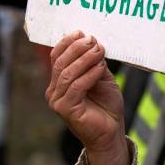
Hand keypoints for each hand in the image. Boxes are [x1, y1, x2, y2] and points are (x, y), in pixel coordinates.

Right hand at [47, 31, 129, 164]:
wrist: (111, 132)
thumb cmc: (106, 106)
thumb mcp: (101, 78)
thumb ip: (94, 63)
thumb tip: (94, 43)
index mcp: (59, 82)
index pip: (56, 57)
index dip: (67, 43)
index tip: (82, 32)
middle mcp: (54, 91)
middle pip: (60, 63)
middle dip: (77, 48)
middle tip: (93, 40)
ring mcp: (58, 101)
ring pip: (67, 73)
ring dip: (84, 59)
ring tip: (99, 51)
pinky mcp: (66, 110)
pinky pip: (76, 87)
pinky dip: (89, 75)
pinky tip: (101, 68)